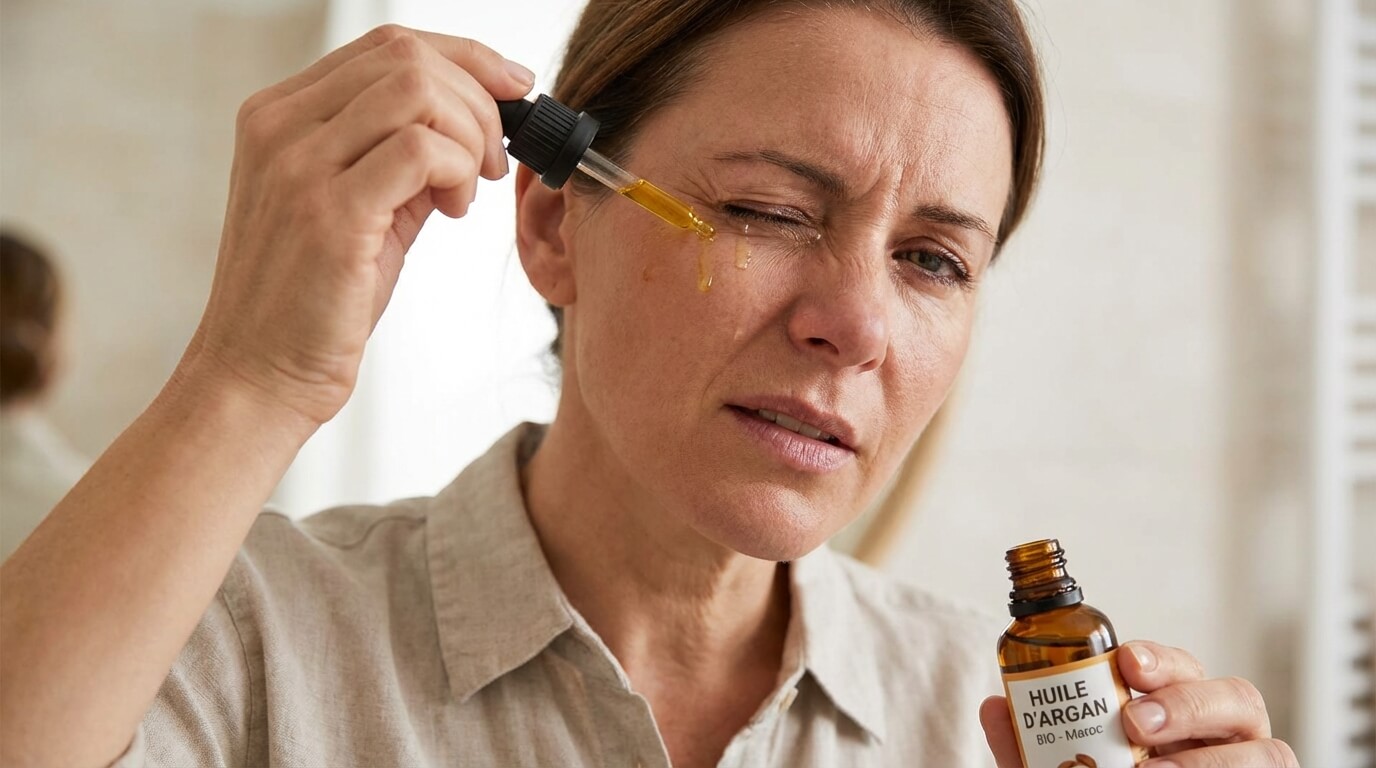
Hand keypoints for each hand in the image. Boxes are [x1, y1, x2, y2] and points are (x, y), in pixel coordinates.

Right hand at [180, 25, 533, 426]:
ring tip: (467, 190)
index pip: (388, 45)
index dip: (467, 59)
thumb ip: (402, 157)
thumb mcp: (360, 208)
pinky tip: (452, 210)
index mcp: (280, 114)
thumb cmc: (314, 301)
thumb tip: (475, 119)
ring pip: (417, 89)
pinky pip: (421, 150)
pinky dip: (458, 170)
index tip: (513, 90)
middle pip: (408, 56)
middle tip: (490, 161)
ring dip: (469, 134)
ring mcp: (298, 165)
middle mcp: (279, 126)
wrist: (260, 376)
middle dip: (477, 100)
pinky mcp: (327, 213)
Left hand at [979, 640, 1297, 766]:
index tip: (1124, 662)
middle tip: (1134, 722)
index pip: (1181, 666)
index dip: (1159, 659)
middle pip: (1236, 696)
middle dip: (1187, 702)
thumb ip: (1029, 745)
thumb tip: (994, 706)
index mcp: (1181, 707)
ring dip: (1207, 758)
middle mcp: (1226, 733)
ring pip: (1264, 749)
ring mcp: (1251, 765)